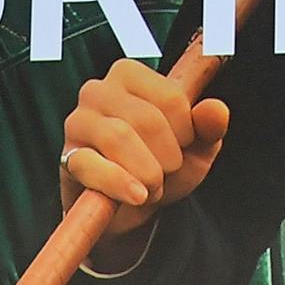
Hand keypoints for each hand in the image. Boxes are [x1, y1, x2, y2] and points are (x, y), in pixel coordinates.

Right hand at [59, 59, 231, 237]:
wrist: (130, 209)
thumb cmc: (160, 165)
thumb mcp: (195, 147)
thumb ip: (209, 126)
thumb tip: (216, 109)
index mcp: (129, 75)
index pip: (171, 97)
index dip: (186, 131)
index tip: (181, 147)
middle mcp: (98, 90)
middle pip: (148, 119)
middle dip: (167, 157)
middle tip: (166, 174)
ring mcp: (78, 122)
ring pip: (119, 137)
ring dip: (148, 173)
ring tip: (152, 188)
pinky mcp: (68, 156)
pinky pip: (93, 165)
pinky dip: (120, 184)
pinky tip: (137, 196)